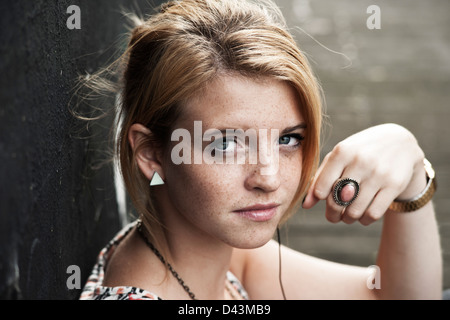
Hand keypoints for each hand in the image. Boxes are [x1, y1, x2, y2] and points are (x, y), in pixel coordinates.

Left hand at [302, 123, 425, 224]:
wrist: (400, 143)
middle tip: (333, 215)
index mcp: (342, 152)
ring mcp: (379, 173)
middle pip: (337, 201)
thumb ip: (319, 178)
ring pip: (355, 211)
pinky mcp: (395, 185)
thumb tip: (305, 205)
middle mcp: (360, 161)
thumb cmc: (359, 152)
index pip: (322, 187)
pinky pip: (373, 214)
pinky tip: (362, 215)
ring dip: (348, 218)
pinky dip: (364, 220)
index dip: (319, 198)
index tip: (323, 198)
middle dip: (332, 214)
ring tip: (347, 215)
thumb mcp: (339, 157)